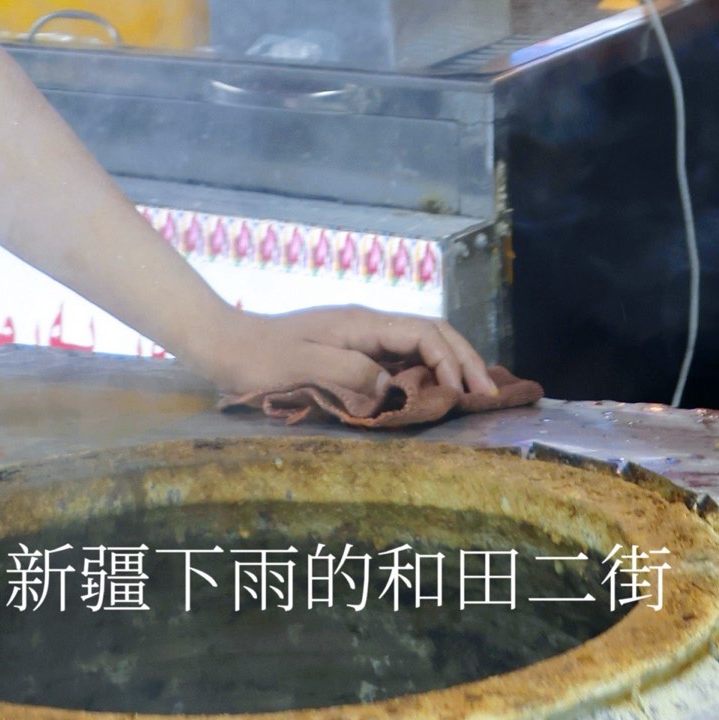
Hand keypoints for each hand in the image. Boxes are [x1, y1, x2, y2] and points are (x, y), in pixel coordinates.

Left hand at [198, 302, 494, 412]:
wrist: (228, 346)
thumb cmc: (262, 357)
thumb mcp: (305, 365)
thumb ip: (351, 373)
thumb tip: (391, 388)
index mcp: (362, 322)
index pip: (425, 332)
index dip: (452, 361)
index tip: (463, 395)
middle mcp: (369, 325)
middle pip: (432, 333)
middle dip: (465, 361)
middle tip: (490, 396)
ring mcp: (362, 338)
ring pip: (421, 346)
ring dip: (451, 367)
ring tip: (474, 397)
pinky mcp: (354, 353)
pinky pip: (402, 360)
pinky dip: (428, 375)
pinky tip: (436, 395)